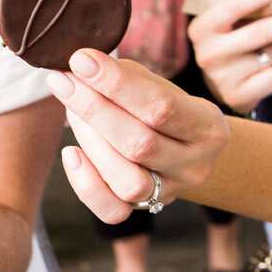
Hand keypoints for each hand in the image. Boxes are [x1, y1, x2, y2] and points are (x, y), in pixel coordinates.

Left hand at [46, 50, 229, 223]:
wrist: (186, 148)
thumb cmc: (164, 107)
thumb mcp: (158, 85)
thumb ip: (126, 76)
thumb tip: (82, 66)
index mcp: (208, 126)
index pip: (161, 107)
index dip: (117, 84)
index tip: (81, 60)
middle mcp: (195, 165)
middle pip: (140, 144)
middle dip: (94, 109)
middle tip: (63, 81)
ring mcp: (172, 192)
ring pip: (128, 181)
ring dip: (91, 143)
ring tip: (72, 113)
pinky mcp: (146, 210)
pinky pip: (113, 211)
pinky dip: (86, 184)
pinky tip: (71, 154)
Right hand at [187, 0, 271, 113]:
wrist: (220, 83)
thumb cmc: (233, 41)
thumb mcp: (233, 22)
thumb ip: (253, 7)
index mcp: (201, 28)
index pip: (234, 5)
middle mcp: (206, 53)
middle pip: (261, 32)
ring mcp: (220, 77)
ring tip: (268, 54)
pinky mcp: (235, 96)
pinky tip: (265, 73)